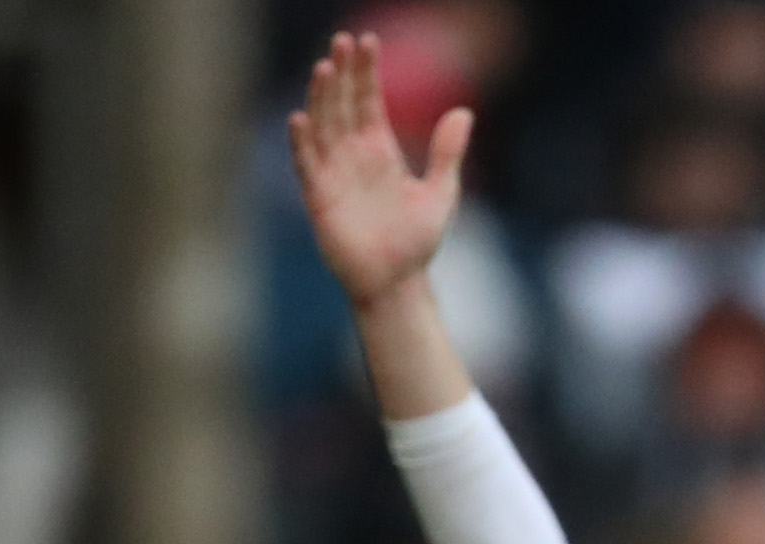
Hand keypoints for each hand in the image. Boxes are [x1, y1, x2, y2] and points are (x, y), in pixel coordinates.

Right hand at [286, 32, 470, 307]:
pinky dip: (302, 144)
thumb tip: (464, 111)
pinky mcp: (320, 198)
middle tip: (342, 40)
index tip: (366, 40)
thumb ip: (447, 153)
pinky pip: (307, 165)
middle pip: (342, 103)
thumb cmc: (416, 241)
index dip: (366, 71)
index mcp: (380, 149)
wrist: (398, 283)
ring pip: (322, 126)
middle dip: (342, 73)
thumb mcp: (441, 193)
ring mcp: (333, 174)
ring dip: (321, 98)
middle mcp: (352, 155)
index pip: (368, 99)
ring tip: (324, 67)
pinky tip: (299, 118)